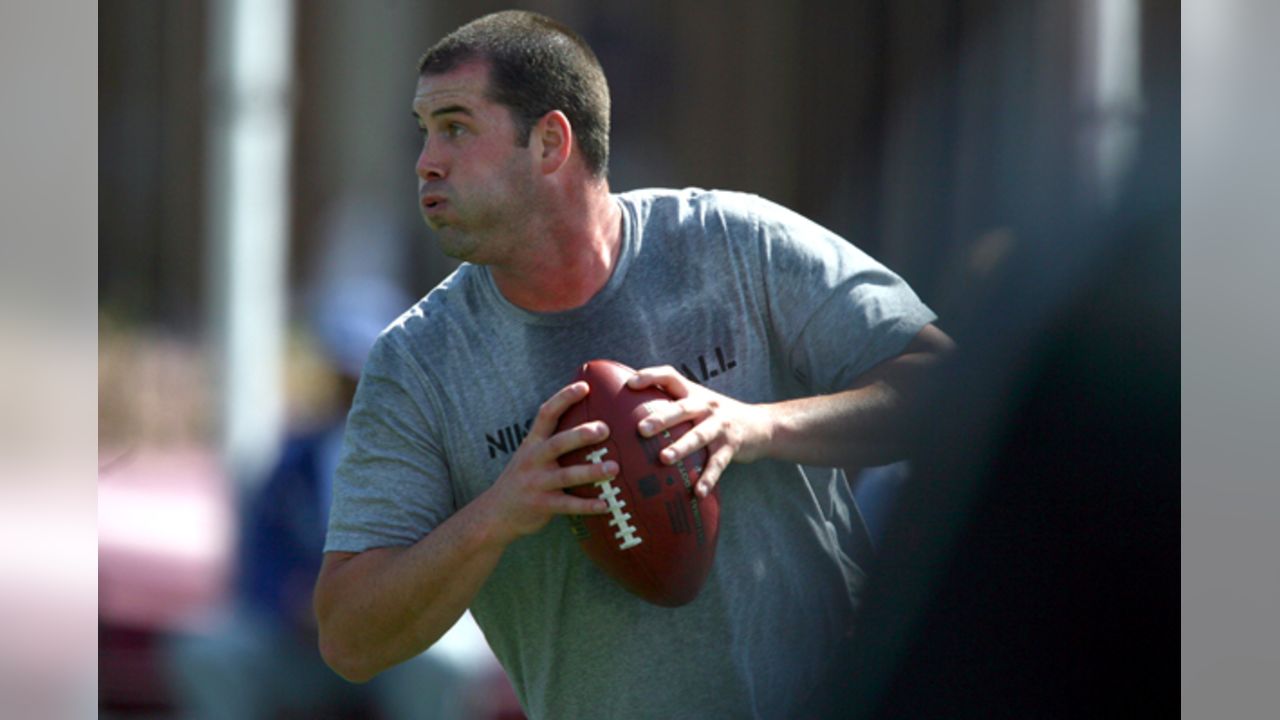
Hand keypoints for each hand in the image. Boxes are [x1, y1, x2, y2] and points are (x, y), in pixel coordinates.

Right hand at [481, 381, 616, 543]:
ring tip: (614, 468)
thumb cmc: (523, 478)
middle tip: (605, 429)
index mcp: (532, 443)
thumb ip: (552, 440)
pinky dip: (587, 505)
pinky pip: (568, 505)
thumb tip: (588, 422)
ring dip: (591, 471)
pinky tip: (606, 504)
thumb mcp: (530, 454)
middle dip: (581, 435)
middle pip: (558, 443)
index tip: (585, 386)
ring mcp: (536, 483)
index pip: (546, 414)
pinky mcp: (542, 505)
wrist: (496, 512)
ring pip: (566, 475)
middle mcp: (533, 460)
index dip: (564, 398)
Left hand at [627, 366, 772, 497]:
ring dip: (681, 447)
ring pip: (699, 436)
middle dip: (662, 418)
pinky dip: (708, 478)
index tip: (630, 383)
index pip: (671, 376)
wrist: (763, 425)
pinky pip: (717, 464)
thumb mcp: (698, 402)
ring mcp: (720, 426)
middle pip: (682, 408)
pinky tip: (698, 492)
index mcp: (694, 393)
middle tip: (641, 429)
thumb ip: (672, 404)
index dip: (651, 376)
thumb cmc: (717, 416)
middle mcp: (706, 406)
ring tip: (664, 459)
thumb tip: (629, 411)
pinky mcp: (732, 446)